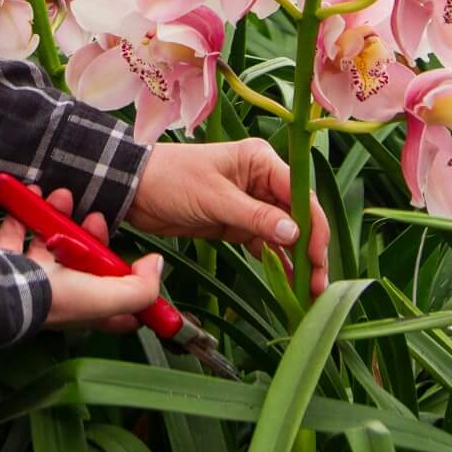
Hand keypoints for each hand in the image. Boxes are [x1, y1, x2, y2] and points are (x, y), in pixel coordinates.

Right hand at [0, 187, 160, 330]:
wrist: (4, 290)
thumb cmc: (54, 299)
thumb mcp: (110, 298)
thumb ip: (141, 287)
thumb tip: (155, 266)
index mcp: (85, 308)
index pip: (116, 305)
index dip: (130, 285)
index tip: (138, 263)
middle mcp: (60, 294)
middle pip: (84, 262)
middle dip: (92, 234)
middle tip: (96, 218)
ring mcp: (32, 276)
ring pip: (52, 242)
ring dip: (60, 215)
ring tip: (63, 196)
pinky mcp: (8, 260)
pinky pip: (18, 230)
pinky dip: (25, 212)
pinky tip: (35, 196)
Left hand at [125, 140, 329, 295]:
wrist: (133, 190)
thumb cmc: (171, 180)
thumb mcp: (215, 198)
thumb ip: (256, 216)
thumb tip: (295, 233)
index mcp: (260, 161)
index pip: (299, 194)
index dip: (314, 227)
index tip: (318, 258)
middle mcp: (260, 179)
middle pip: (297, 216)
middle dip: (310, 250)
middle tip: (318, 284)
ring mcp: (250, 202)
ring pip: (283, 234)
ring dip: (295, 260)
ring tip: (308, 291)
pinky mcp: (236, 222)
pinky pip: (263, 243)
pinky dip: (275, 262)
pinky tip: (287, 282)